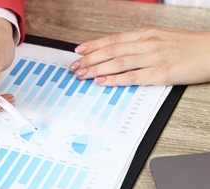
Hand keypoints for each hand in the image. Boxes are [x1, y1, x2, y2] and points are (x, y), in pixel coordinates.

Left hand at [69, 28, 209, 85]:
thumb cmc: (188, 46)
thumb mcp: (162, 37)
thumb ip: (140, 44)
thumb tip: (118, 52)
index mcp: (146, 34)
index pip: (113, 39)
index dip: (93, 45)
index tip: (78, 51)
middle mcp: (147, 43)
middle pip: (111, 51)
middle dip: (89, 59)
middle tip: (74, 66)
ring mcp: (153, 58)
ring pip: (117, 63)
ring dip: (96, 69)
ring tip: (81, 74)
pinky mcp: (160, 73)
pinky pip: (132, 77)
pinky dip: (114, 79)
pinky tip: (101, 81)